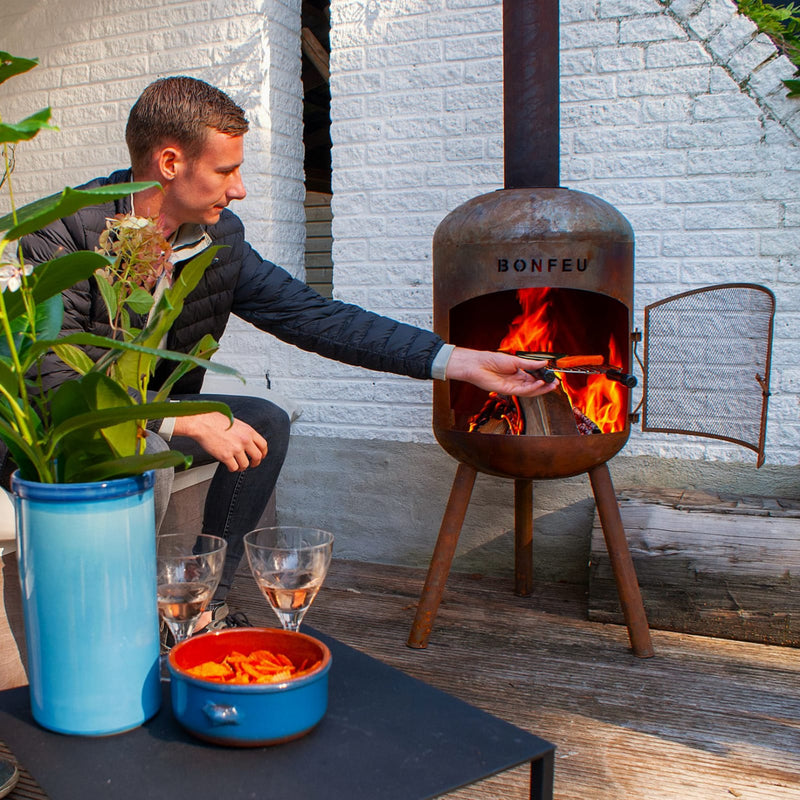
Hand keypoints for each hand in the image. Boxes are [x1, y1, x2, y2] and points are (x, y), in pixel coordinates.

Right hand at [172, 412, 267, 471]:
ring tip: (237, 465)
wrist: (203, 423)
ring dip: (242, 467)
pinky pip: (234, 467)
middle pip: (257, 456)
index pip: (263, 445)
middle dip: (255, 463)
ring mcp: (236, 449)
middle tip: (252, 464)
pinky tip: (229, 466)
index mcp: (248, 431)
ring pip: (245, 464)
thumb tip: (248, 441)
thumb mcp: (236, 423)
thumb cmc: (215, 421)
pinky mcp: (226, 456)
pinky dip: (232, 469)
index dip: (263, 452)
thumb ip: (244, 432)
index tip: (261, 456)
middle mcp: (245, 440)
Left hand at [444, 347, 559, 396]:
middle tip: (556, 383)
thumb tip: (545, 363)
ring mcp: (513, 386)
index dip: (545, 377)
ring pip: (530, 390)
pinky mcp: (508, 391)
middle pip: (534, 385)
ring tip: (552, 385)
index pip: (535, 377)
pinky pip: (523, 391)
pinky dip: (532, 388)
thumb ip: (530, 364)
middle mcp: (517, 380)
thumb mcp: (515, 360)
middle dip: (546, 384)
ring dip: (542, 388)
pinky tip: (540, 384)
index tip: (554, 375)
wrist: (478, 365)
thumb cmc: (492, 360)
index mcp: (518, 372)